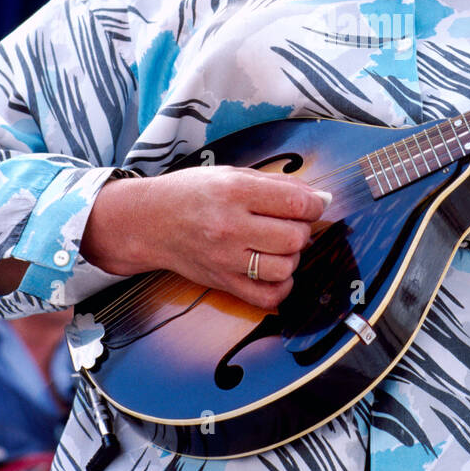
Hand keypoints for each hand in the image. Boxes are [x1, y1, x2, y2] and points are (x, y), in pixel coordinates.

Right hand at [80, 167, 330, 310]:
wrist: (148, 221)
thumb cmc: (192, 193)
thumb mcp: (232, 174)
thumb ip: (278, 184)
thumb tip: (321, 198)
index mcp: (234, 191)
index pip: (296, 202)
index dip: (315, 203)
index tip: (314, 203)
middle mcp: (230, 226)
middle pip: (295, 237)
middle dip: (302, 229)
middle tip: (290, 222)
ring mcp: (225, 258)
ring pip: (285, 267)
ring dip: (292, 256)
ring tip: (278, 244)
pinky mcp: (222, 282)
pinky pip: (268, 296)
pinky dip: (281, 285)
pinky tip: (274, 270)